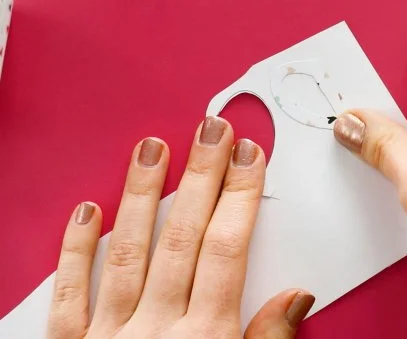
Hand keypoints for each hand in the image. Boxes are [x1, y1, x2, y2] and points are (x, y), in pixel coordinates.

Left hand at [47, 119, 313, 337]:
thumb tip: (297, 295)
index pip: (227, 250)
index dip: (241, 198)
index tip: (249, 157)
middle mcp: (157, 331)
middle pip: (183, 239)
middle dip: (202, 179)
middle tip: (210, 130)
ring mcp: (110, 338)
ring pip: (127, 253)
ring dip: (141, 197)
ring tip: (152, 150)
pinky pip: (68, 297)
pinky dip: (75, 252)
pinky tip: (85, 211)